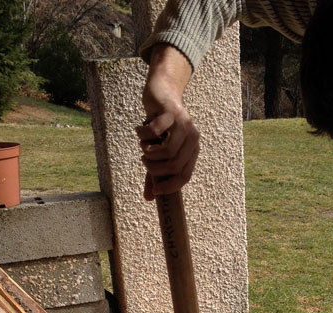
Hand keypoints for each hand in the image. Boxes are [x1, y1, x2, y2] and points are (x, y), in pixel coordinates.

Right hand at [137, 44, 199, 199]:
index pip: (185, 176)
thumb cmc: (160, 128)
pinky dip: (143, 134)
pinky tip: (139, 130)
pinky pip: (155, 132)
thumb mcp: (157, 152)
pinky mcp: (171, 112)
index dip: (170, 186)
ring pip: (167, 151)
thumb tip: (149, 198)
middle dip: (155, 169)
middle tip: (145, 161)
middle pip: (175, 166)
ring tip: (143, 147)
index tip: (155, 191)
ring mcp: (183, 124)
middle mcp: (192, 138)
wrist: (160, 93)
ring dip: (149, 153)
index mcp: (193, 150)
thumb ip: (155, 174)